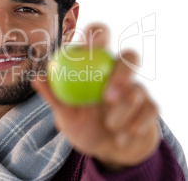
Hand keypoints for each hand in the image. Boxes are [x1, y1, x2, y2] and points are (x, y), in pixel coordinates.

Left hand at [32, 24, 160, 169]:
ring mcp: (137, 89)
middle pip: (130, 56)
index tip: (87, 49)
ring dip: (123, 112)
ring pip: (138, 90)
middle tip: (109, 96)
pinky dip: (135, 126)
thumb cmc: (83, 125)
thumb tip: (36, 77)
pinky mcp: (151, 107)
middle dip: (123, 72)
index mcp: (96, 66)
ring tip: (109, 127)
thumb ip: (53, 96)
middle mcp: (119, 73)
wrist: (106, 151)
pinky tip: (122, 138)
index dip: (96, 36)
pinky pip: (150, 111)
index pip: (99, 38)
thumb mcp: (65, 115)